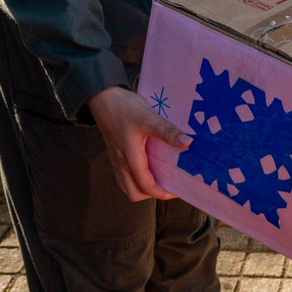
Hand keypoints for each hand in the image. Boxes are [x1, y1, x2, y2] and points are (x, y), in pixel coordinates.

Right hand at [87, 86, 190, 200]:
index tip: (179, 189)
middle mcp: (121, 163)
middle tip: (171, 185)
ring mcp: (116, 160)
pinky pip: (125, 176)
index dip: (163, 192)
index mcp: (129, 158)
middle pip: (135, 192)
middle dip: (153, 194)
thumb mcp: (149, 118)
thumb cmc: (124, 107)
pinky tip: (149, 167)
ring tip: (162, 178)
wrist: (102, 98)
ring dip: (144, 188)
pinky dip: (137, 179)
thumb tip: (188, 143)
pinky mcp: (115, 154)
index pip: (146, 186)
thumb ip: (167, 131)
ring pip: (128, 186)